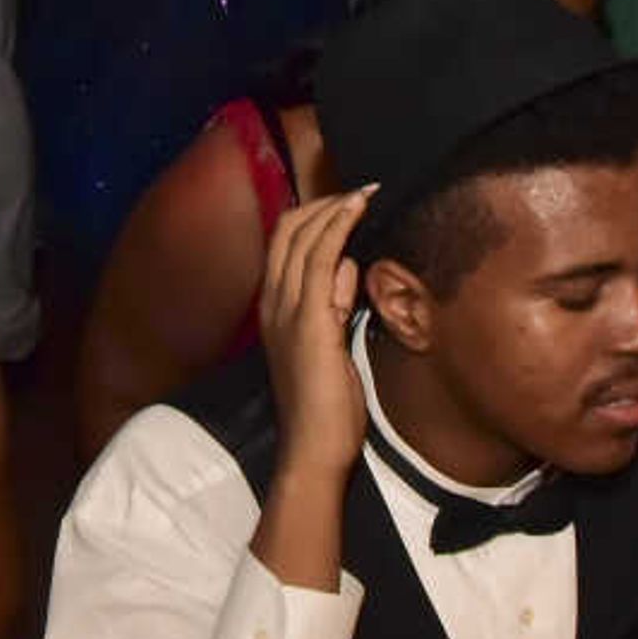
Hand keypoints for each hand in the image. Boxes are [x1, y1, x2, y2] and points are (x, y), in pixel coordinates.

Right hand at [259, 189, 372, 486]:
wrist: (314, 447)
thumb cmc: (326, 406)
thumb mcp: (328, 344)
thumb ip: (332, 304)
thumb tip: (345, 265)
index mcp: (273, 309)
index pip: (283, 243)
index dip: (312, 215)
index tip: (346, 202)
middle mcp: (272, 302)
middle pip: (288, 231)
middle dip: (324, 203)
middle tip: (360, 191)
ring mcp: (287, 310)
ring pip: (303, 238)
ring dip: (335, 208)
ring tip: (364, 193)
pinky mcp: (309, 320)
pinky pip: (320, 259)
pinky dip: (338, 227)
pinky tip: (357, 210)